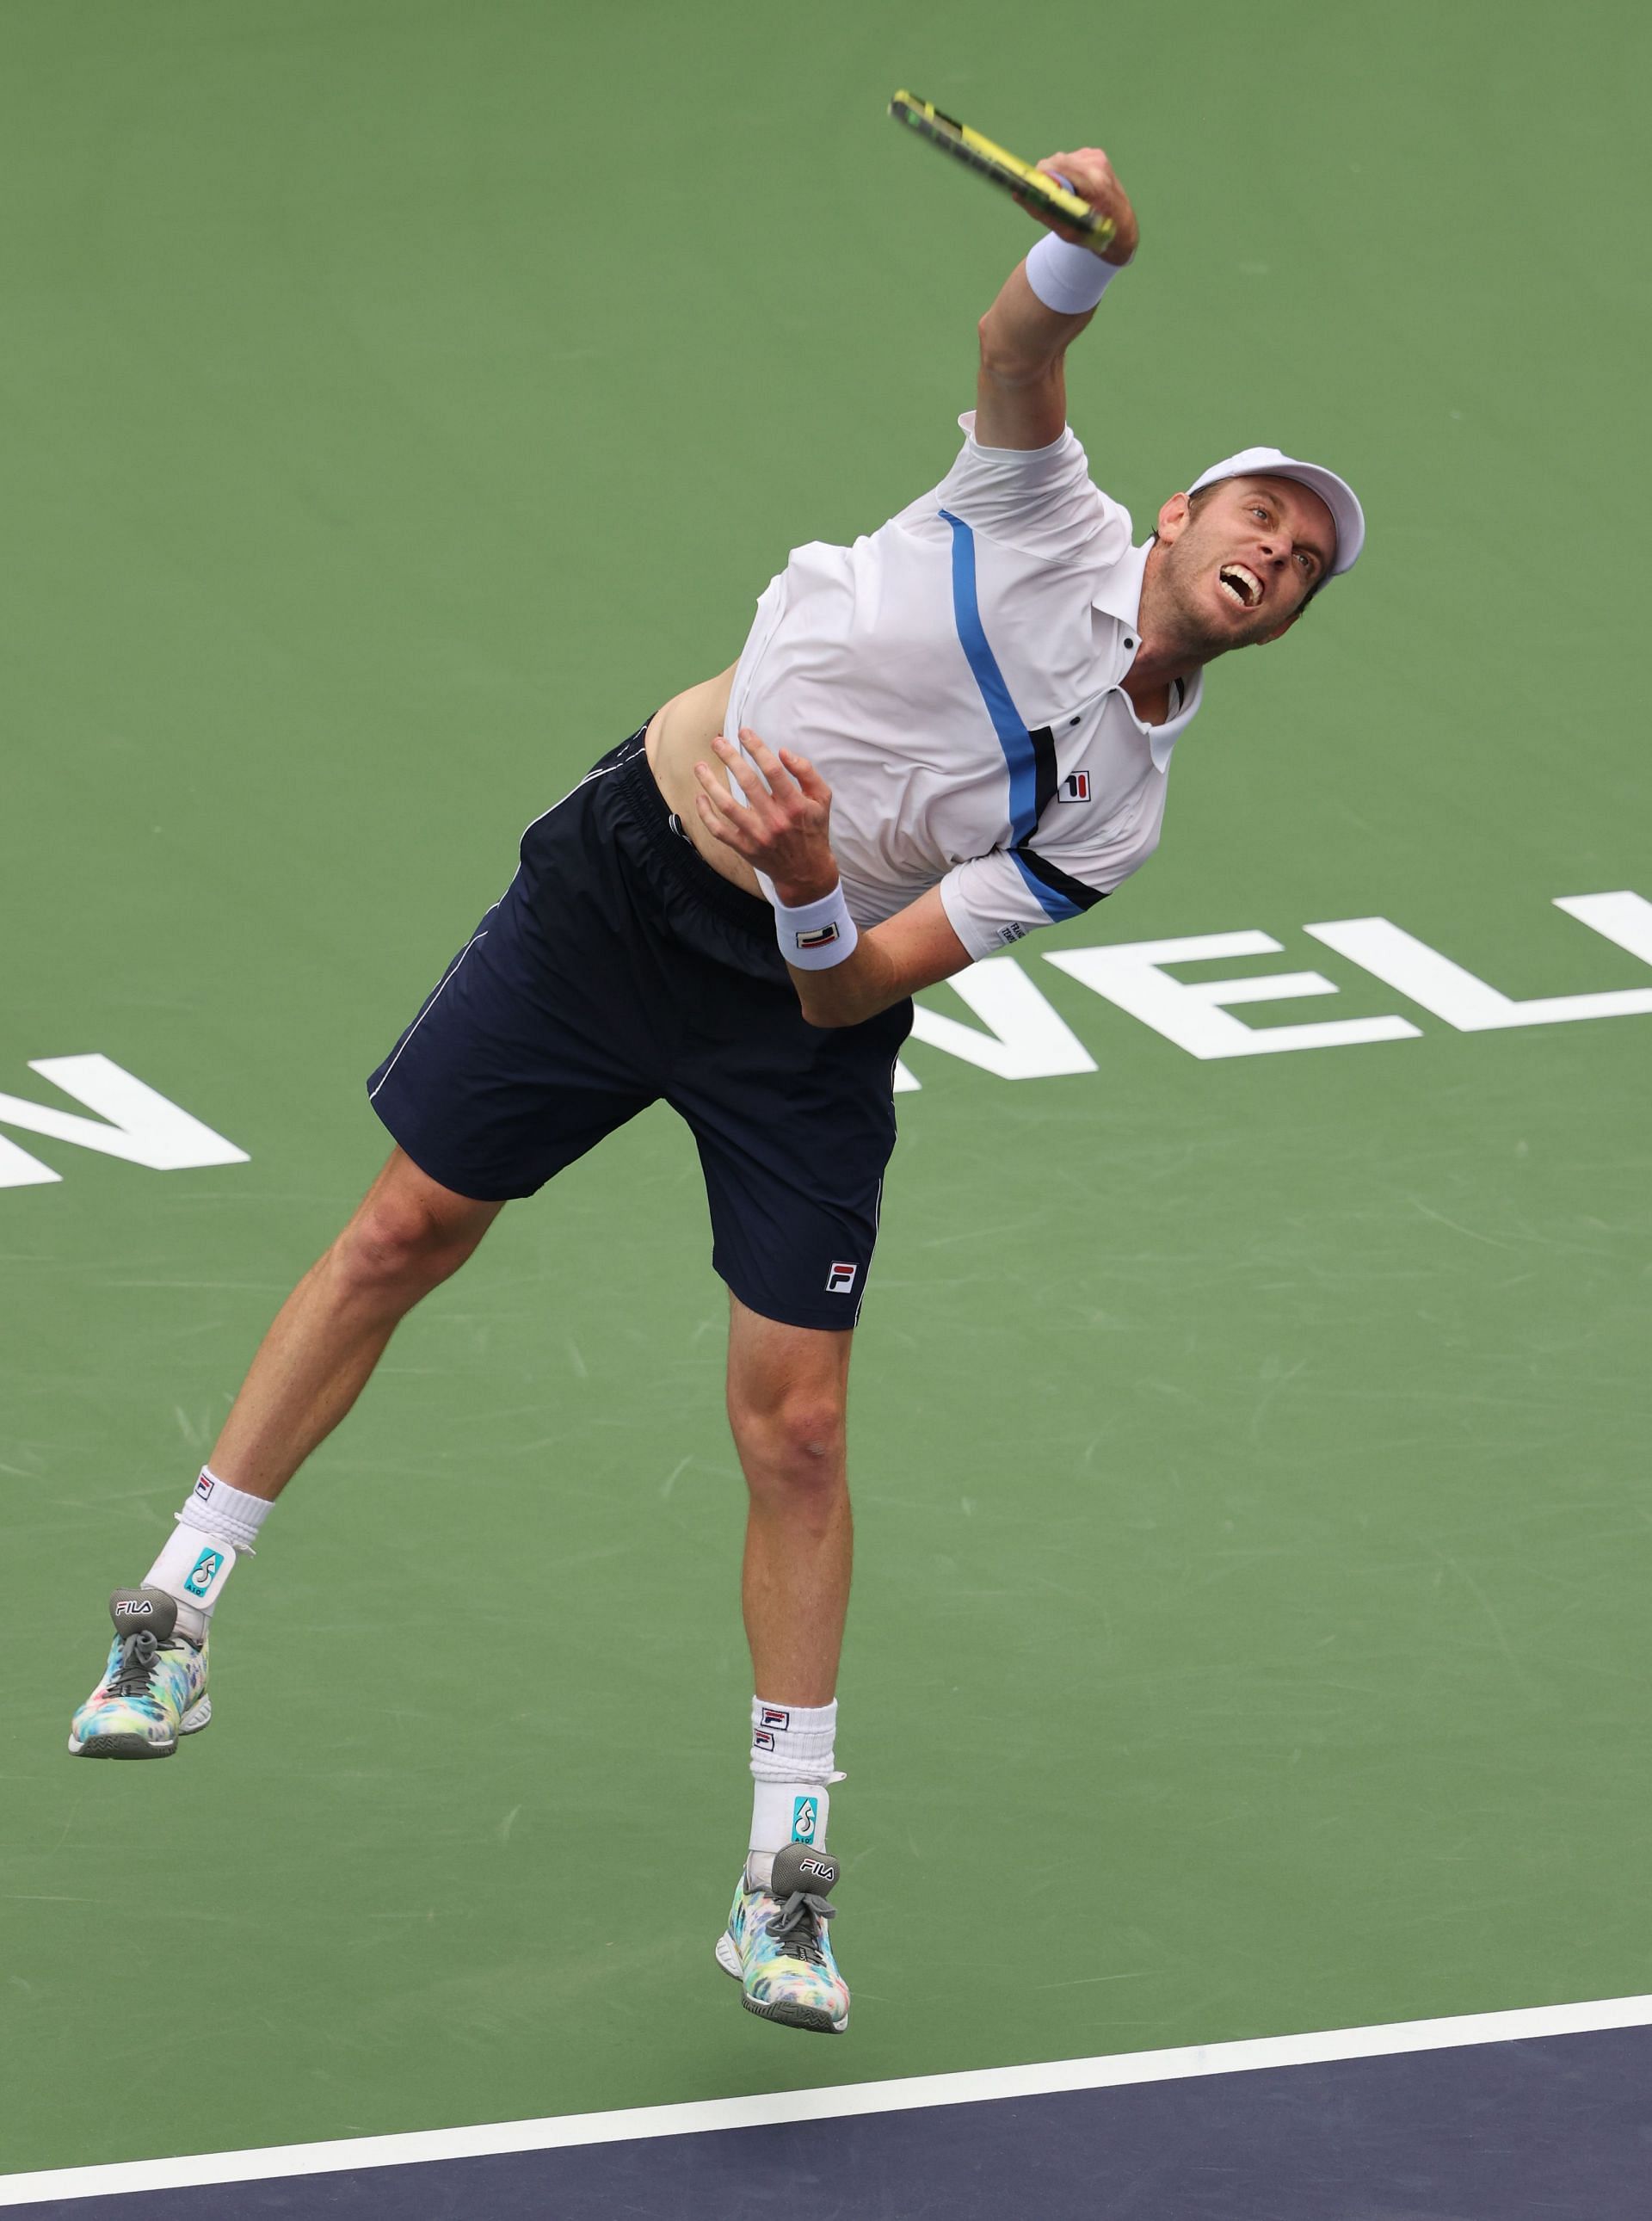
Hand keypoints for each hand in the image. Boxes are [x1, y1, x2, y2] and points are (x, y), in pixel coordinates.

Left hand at [693, 728, 839, 905]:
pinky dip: (706, 814)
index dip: (756, 748)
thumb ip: (806, 773)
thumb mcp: (822, 799)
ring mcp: (757, 835)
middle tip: (717, 742)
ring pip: (727, 806)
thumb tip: (783, 752)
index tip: (744, 732)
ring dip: (710, 784)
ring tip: (699, 766)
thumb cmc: (813, 829)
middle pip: (747, 783)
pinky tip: (700, 797)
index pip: (772, 770)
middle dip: (729, 758)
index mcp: (795, 805)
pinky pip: (719, 830)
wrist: (806, 871)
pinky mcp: (744, 848)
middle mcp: (775, 820)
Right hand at [1021, 146, 1137, 265]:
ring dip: (1059, 175)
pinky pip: (1071, 159)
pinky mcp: (1097, 154)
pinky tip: (1078, 187)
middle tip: (1052, 197)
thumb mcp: (1065, 229)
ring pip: (1062, 160)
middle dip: (1049, 177)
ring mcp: (1098, 157)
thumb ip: (1041, 211)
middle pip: (1057, 161)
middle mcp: (1097, 165)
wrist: (1122, 226)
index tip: (1032, 187)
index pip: (1056, 166)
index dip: (1040, 176)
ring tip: (1069, 195)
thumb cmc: (1092, 233)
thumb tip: (1017, 194)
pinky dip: (1069, 172)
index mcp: (1093, 183)